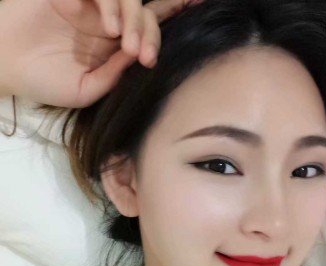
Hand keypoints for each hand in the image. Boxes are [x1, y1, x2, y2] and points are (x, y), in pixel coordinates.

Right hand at [0, 0, 192, 106]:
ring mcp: (92, 6)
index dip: (175, 15)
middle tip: (144, 56)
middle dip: (152, 32)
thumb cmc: (45, 81)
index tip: (199, 10)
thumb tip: (139, 57)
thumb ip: (114, 75)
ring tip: (124, 44)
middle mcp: (108, 23)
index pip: (150, 30)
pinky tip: (108, 28)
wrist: (6, 65)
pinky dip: (110, 4)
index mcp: (115, 47)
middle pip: (146, 14)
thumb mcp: (86, 90)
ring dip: (135, 20)